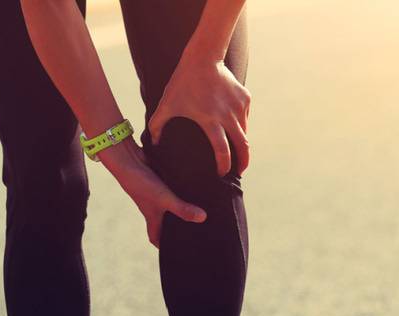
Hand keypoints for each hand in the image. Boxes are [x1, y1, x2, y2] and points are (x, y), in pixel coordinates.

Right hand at [101, 138, 206, 247]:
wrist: (128, 159)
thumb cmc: (142, 184)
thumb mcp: (164, 199)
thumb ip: (182, 209)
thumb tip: (203, 218)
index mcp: (152, 217)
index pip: (155, 237)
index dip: (163, 246)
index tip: (175, 252)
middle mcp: (154, 208)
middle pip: (165, 223)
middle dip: (176, 228)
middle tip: (195, 232)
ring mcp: (157, 195)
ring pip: (170, 206)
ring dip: (181, 208)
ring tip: (201, 212)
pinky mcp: (161, 182)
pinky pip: (173, 190)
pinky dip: (182, 191)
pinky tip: (196, 190)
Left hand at [148, 55, 250, 176]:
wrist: (203, 57)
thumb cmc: (182, 82)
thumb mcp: (167, 104)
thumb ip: (157, 125)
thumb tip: (153, 143)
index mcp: (211, 121)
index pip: (222, 152)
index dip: (224, 166)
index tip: (222, 174)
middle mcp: (229, 116)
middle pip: (243, 146)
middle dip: (243, 162)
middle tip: (240, 171)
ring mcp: (239, 107)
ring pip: (245, 132)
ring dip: (241, 143)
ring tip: (237, 151)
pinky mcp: (245, 98)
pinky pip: (245, 117)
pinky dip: (241, 124)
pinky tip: (234, 127)